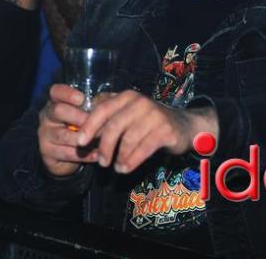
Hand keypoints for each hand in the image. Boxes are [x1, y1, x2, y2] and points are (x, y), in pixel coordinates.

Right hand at [37, 84, 103, 176]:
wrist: (69, 155)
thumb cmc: (81, 128)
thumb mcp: (87, 114)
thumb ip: (96, 106)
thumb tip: (112, 101)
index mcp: (56, 102)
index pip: (55, 91)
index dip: (67, 94)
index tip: (82, 99)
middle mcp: (47, 116)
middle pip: (58, 111)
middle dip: (80, 118)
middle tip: (98, 124)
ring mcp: (44, 134)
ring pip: (63, 135)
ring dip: (84, 139)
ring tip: (101, 141)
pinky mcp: (47, 152)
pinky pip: (67, 153)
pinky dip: (84, 154)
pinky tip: (97, 154)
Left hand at [75, 89, 214, 173]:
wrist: (185, 125)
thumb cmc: (149, 121)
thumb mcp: (128, 112)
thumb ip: (108, 115)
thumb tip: (82, 127)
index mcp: (126, 96)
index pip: (102, 109)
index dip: (89, 126)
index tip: (80, 142)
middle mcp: (139, 102)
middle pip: (114, 126)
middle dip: (104, 146)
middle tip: (100, 162)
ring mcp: (154, 116)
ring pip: (128, 140)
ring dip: (118, 157)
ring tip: (115, 167)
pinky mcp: (165, 131)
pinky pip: (143, 149)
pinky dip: (131, 161)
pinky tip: (125, 168)